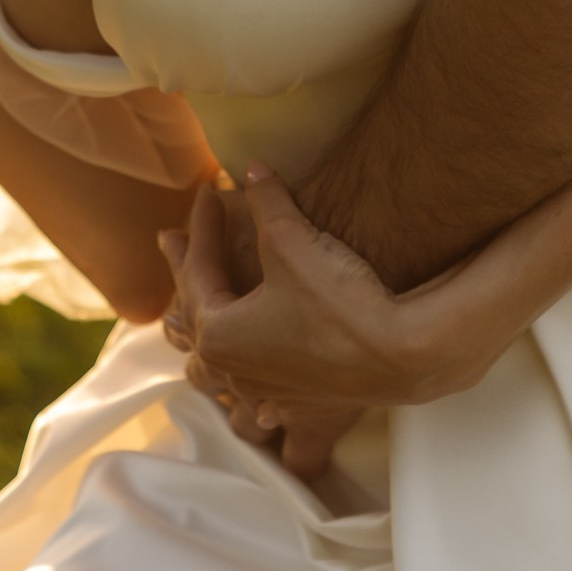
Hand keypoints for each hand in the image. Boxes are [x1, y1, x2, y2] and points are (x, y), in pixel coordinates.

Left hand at [182, 166, 510, 452]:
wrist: (400, 353)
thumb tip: (252, 169)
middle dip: (187, 268)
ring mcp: (265, 392)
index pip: (198, 269)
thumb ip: (263, 200)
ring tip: (186, 313)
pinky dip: (243, 366)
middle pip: (198, 312)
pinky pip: (255, 386)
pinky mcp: (299, 401)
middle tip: (170, 238)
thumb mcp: (289, 237)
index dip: (202, 224)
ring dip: (206, 323)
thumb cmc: (337, 297)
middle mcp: (233, 371)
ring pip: (220, 358)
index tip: (209, 190)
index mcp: (217, 334)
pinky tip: (243, 370)